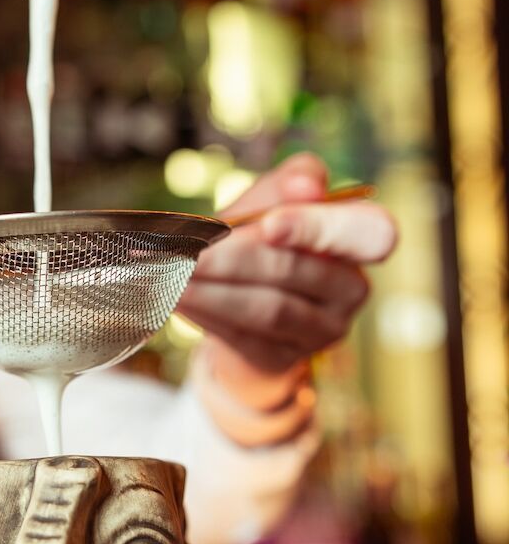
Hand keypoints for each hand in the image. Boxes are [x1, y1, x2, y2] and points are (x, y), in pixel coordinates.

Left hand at [179, 153, 396, 409]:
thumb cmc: (258, 242)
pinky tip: (176, 297)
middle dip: (235, 259)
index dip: (319, 227)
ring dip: (212, 289)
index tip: (269, 224)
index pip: (371, 232)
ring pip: (269, 308)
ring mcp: (324, 329)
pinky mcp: (286, 357)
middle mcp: (352, 287)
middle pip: (296, 270)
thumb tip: (305, 186)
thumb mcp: (266, 204)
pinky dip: (206, 312)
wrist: (238, 304)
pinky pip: (245, 335)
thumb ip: (282, 186)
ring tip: (173, 273)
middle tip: (188, 251)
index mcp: (360, 237)